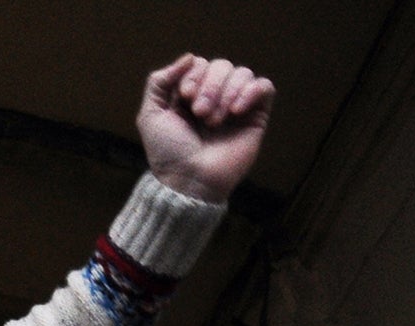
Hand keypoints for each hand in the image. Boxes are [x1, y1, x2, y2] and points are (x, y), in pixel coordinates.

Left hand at [138, 54, 274, 203]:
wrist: (189, 180)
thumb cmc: (168, 153)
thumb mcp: (150, 115)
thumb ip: (159, 82)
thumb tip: (189, 57)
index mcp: (190, 95)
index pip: (200, 64)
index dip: (194, 75)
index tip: (185, 98)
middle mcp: (214, 97)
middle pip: (222, 65)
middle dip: (210, 86)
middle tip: (199, 113)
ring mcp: (236, 106)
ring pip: (242, 73)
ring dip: (227, 93)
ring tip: (214, 121)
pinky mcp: (255, 116)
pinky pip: (264, 87)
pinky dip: (251, 92)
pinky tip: (236, 112)